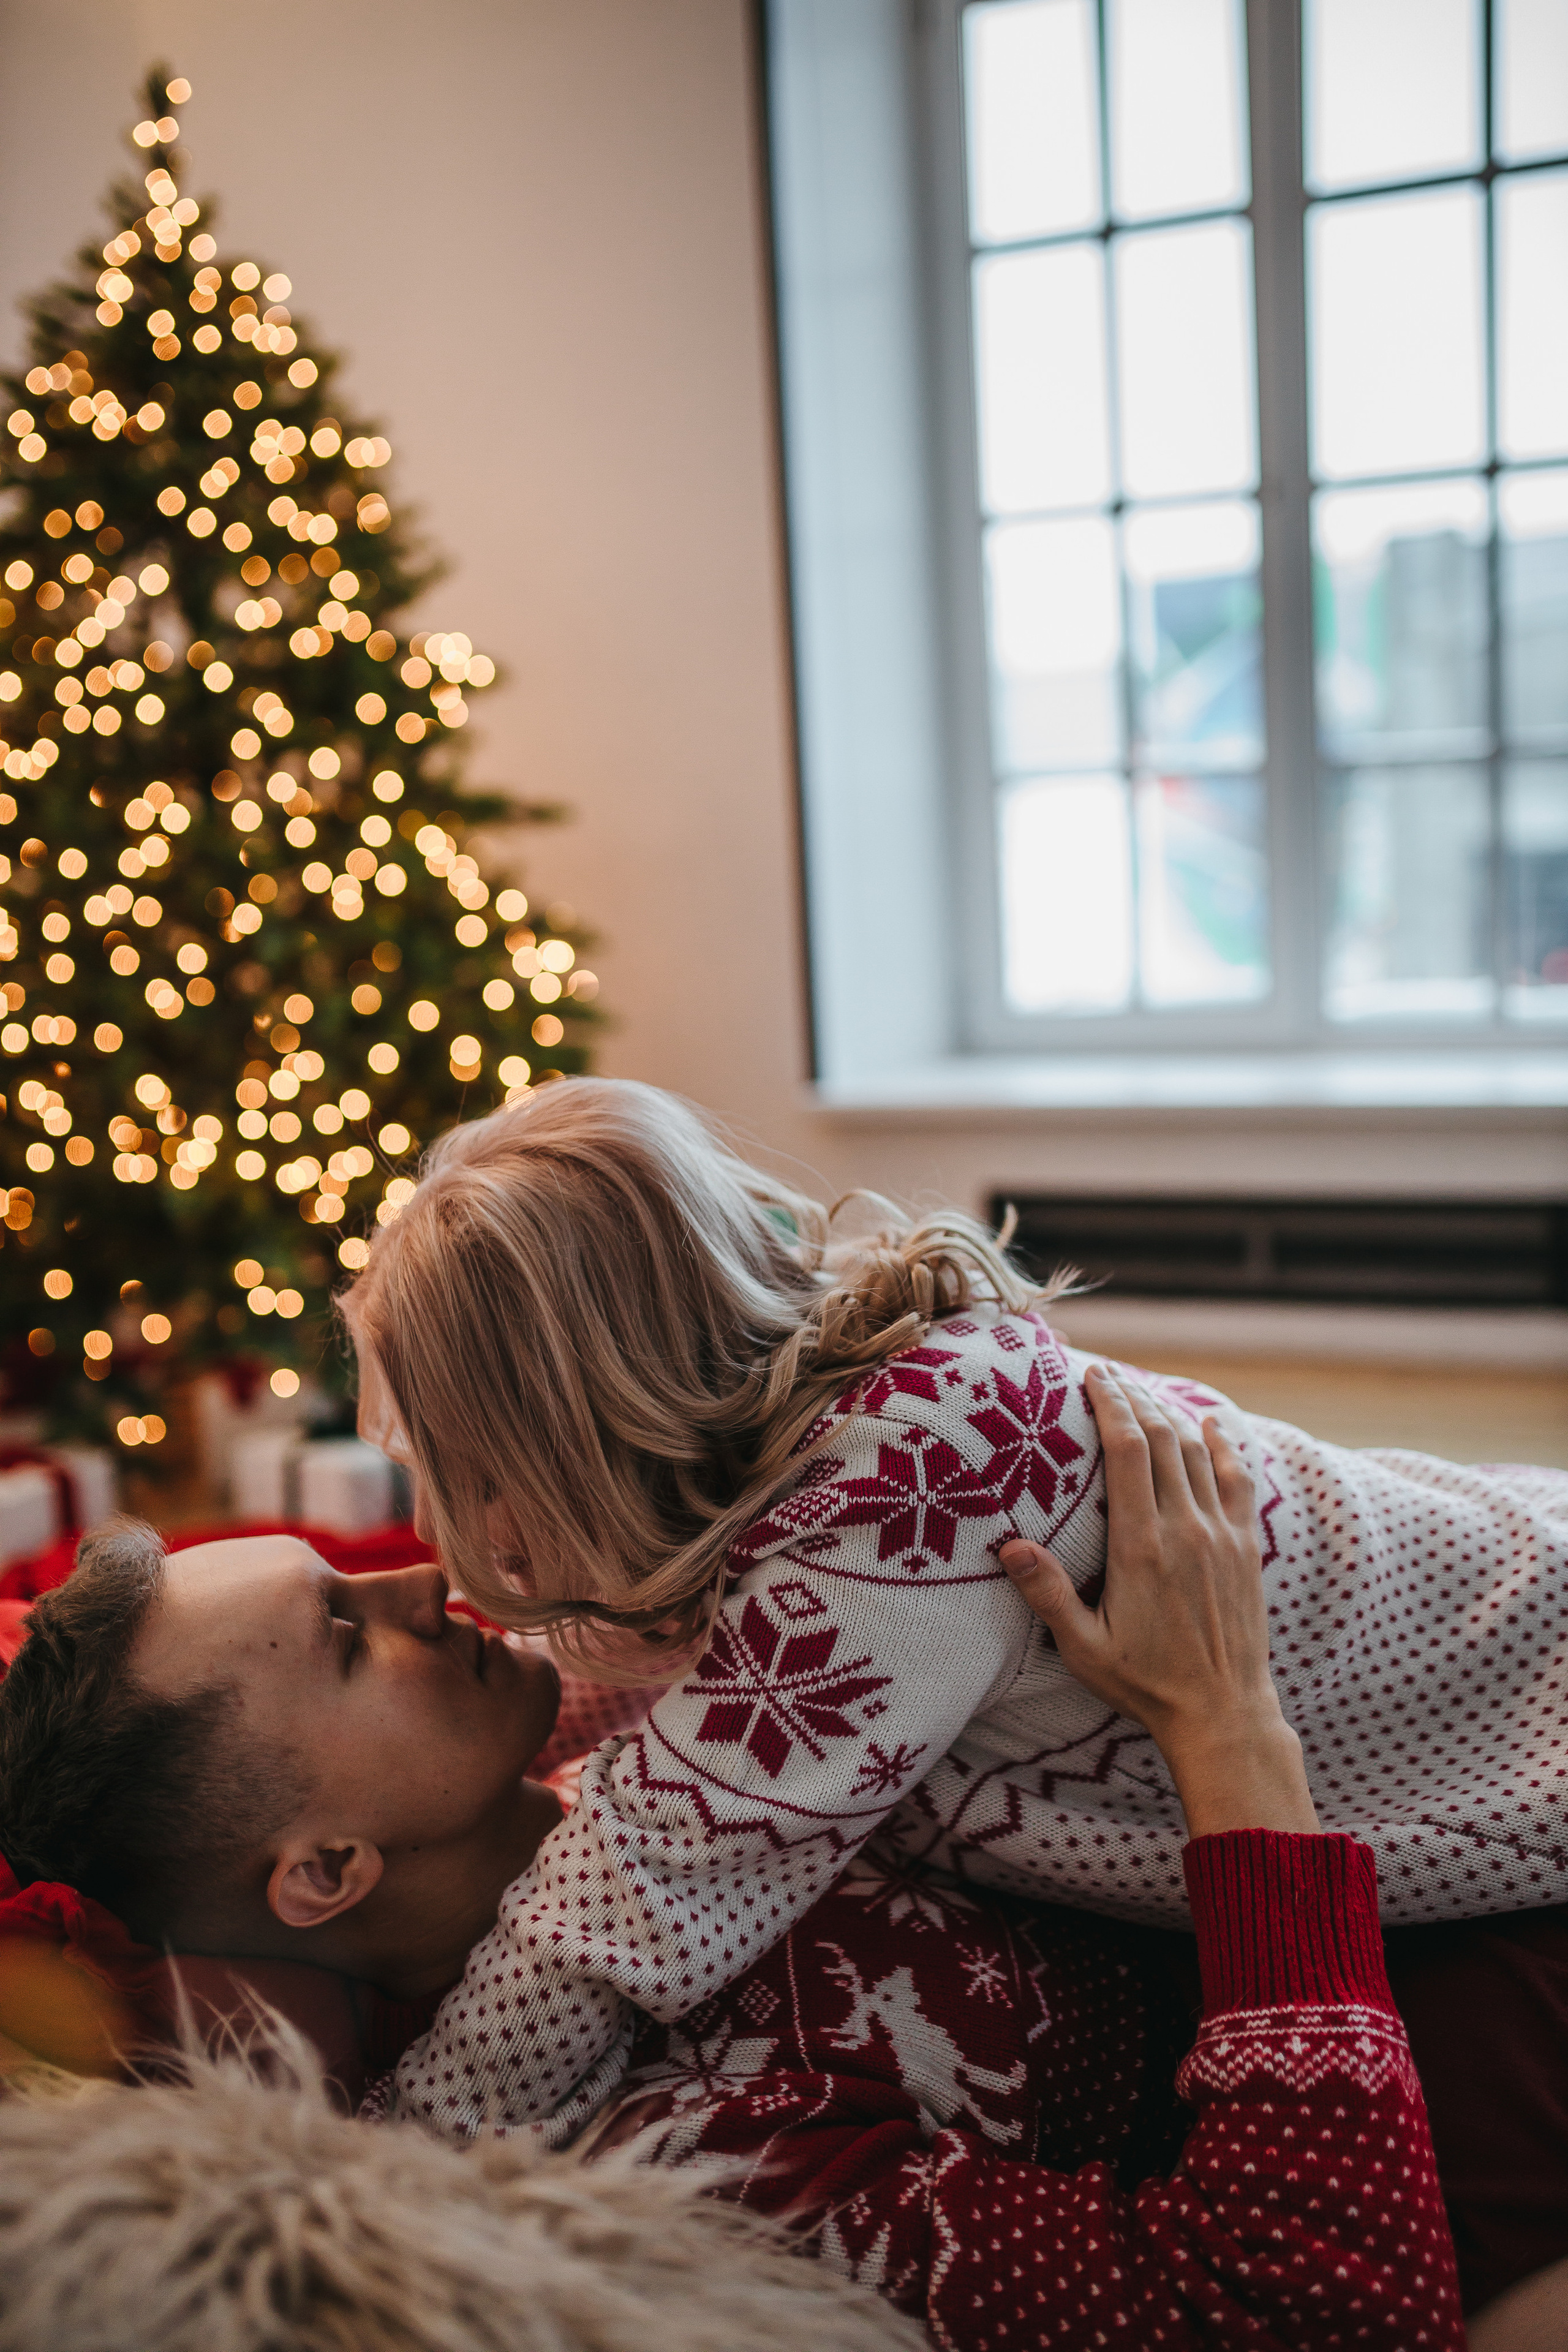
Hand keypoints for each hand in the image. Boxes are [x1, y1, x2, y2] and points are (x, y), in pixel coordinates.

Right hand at [999, 1364, 1318, 1839]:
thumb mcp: (1083, 1648)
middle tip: (1109, 1376)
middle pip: (1161, 1438)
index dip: (1111, 1405)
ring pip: (1197, 1452)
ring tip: (1143, 1396)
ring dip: (1170, 1415)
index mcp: (1141, 1546)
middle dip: (1134, 1399)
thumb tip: (1009, 1546)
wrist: (1223, 1712)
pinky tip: (1210, 1425)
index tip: (1095, 1376)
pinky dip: (1223, 1445)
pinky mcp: (1246, 1547)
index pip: (1128, 1451)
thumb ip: (1047, 1594)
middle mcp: (1185, 1529)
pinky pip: (1237, 1479)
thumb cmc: (1145, 1684)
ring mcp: (1221, 1534)